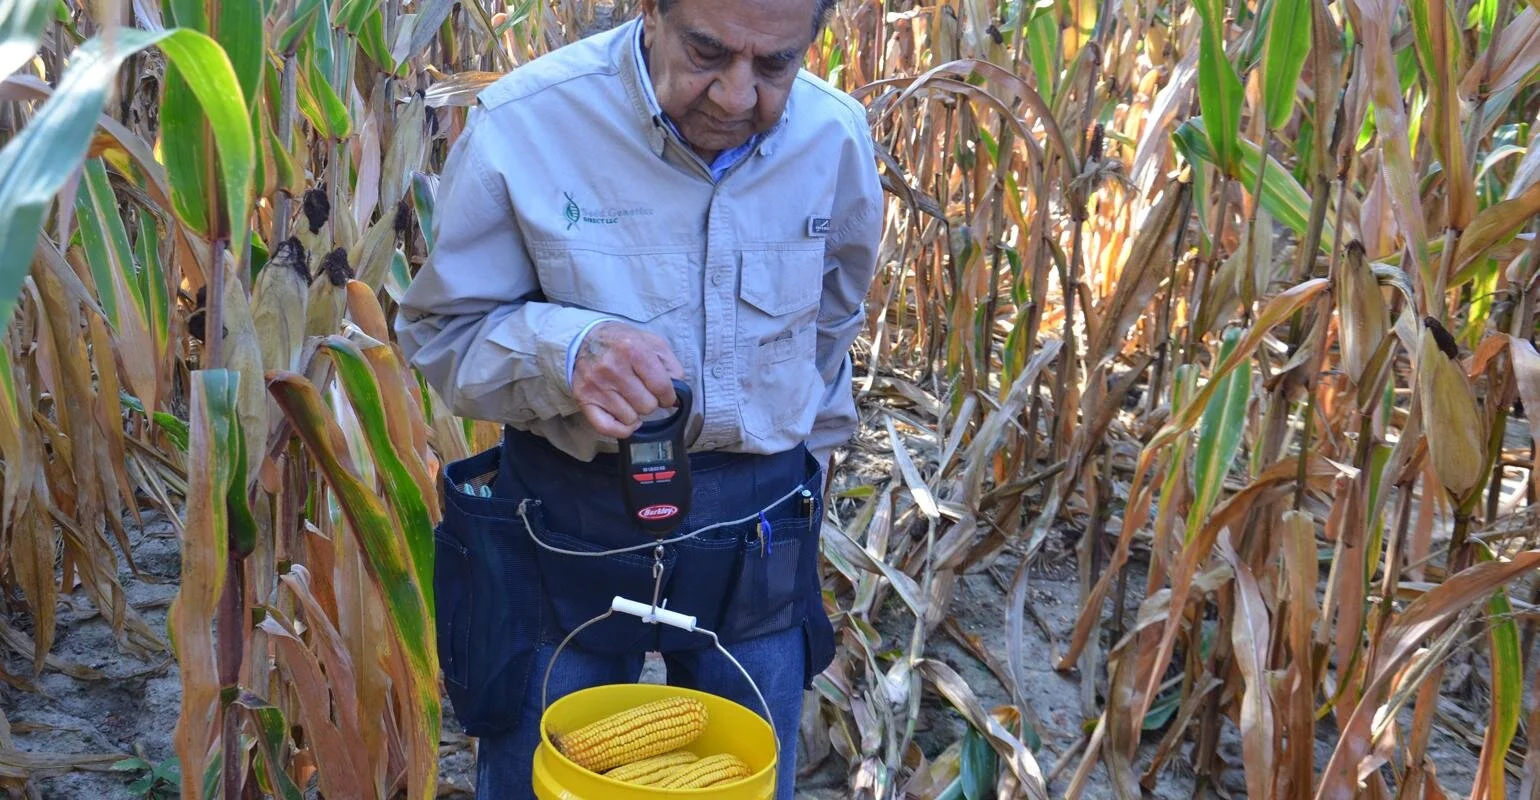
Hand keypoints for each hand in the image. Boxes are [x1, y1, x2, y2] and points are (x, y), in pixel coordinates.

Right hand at [571, 321, 685, 438]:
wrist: (584, 339)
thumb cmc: (622, 342)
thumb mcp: (652, 342)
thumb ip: (670, 365)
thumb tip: (678, 393)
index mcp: (633, 349)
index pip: (661, 386)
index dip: (669, 396)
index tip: (666, 395)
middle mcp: (612, 368)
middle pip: (647, 405)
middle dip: (651, 401)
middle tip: (644, 392)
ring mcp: (596, 386)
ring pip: (631, 418)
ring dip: (635, 412)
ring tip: (630, 397)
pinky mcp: (584, 399)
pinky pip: (607, 428)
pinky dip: (621, 429)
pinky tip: (625, 417)